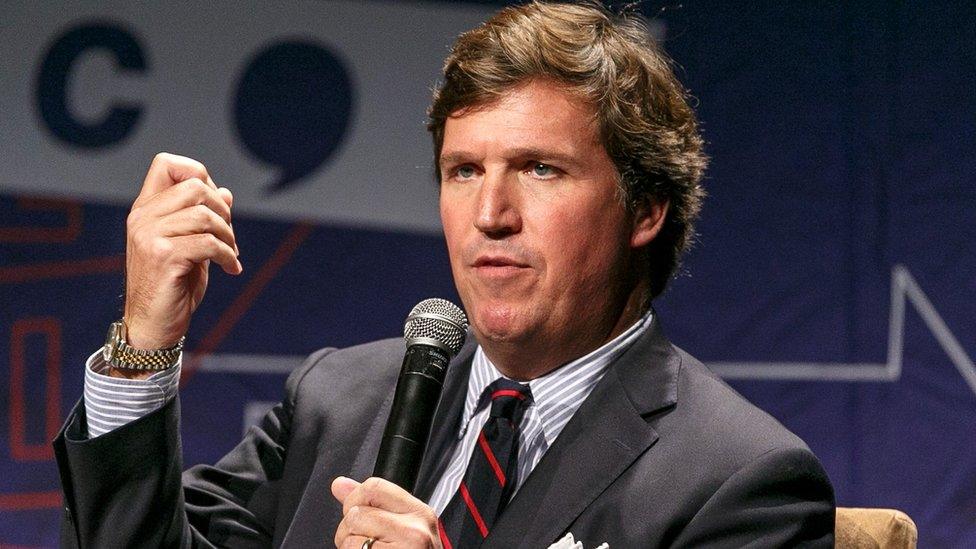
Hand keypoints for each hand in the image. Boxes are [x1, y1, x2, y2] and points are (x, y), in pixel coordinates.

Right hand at [117, 153, 240, 377]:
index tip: (213, 201)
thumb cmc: (173, 286)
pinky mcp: (163, 256)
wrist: (153, 326)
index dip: (197, 172)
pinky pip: (208, 243)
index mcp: (145, 210)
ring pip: (204, 215)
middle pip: (195, 187)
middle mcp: (142, 218)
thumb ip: (203, 219)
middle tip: (230, 237)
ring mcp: (149, 236)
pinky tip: (232, 269)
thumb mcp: (191, 247)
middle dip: (223, 210)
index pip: (166, 164)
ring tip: (232, 255)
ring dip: (228, 236)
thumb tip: (225, 192)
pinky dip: (228, 256)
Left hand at [331, 476, 442, 548]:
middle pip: (356, 513)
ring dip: (350, 548)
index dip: (356, 499)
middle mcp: (415, 531)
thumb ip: (372, 502)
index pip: (374, 486)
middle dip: (349, 529)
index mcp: (419, 513)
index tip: (358, 512)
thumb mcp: (403, 526)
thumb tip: (340, 485)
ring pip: (348, 538)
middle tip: (366, 542)